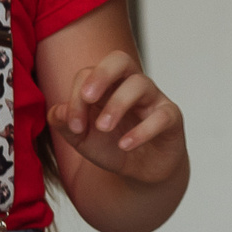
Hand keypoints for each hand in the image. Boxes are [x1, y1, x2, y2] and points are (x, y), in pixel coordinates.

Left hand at [46, 50, 183, 182]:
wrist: (142, 172)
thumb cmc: (112, 147)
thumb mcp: (81, 138)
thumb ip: (65, 124)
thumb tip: (60, 110)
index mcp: (107, 86)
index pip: (89, 74)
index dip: (76, 96)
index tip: (74, 125)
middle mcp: (130, 86)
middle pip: (120, 59)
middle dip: (102, 74)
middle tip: (88, 98)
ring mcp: (153, 100)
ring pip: (140, 84)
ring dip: (118, 104)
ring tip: (104, 128)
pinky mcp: (172, 118)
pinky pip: (161, 116)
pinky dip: (142, 130)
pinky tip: (125, 145)